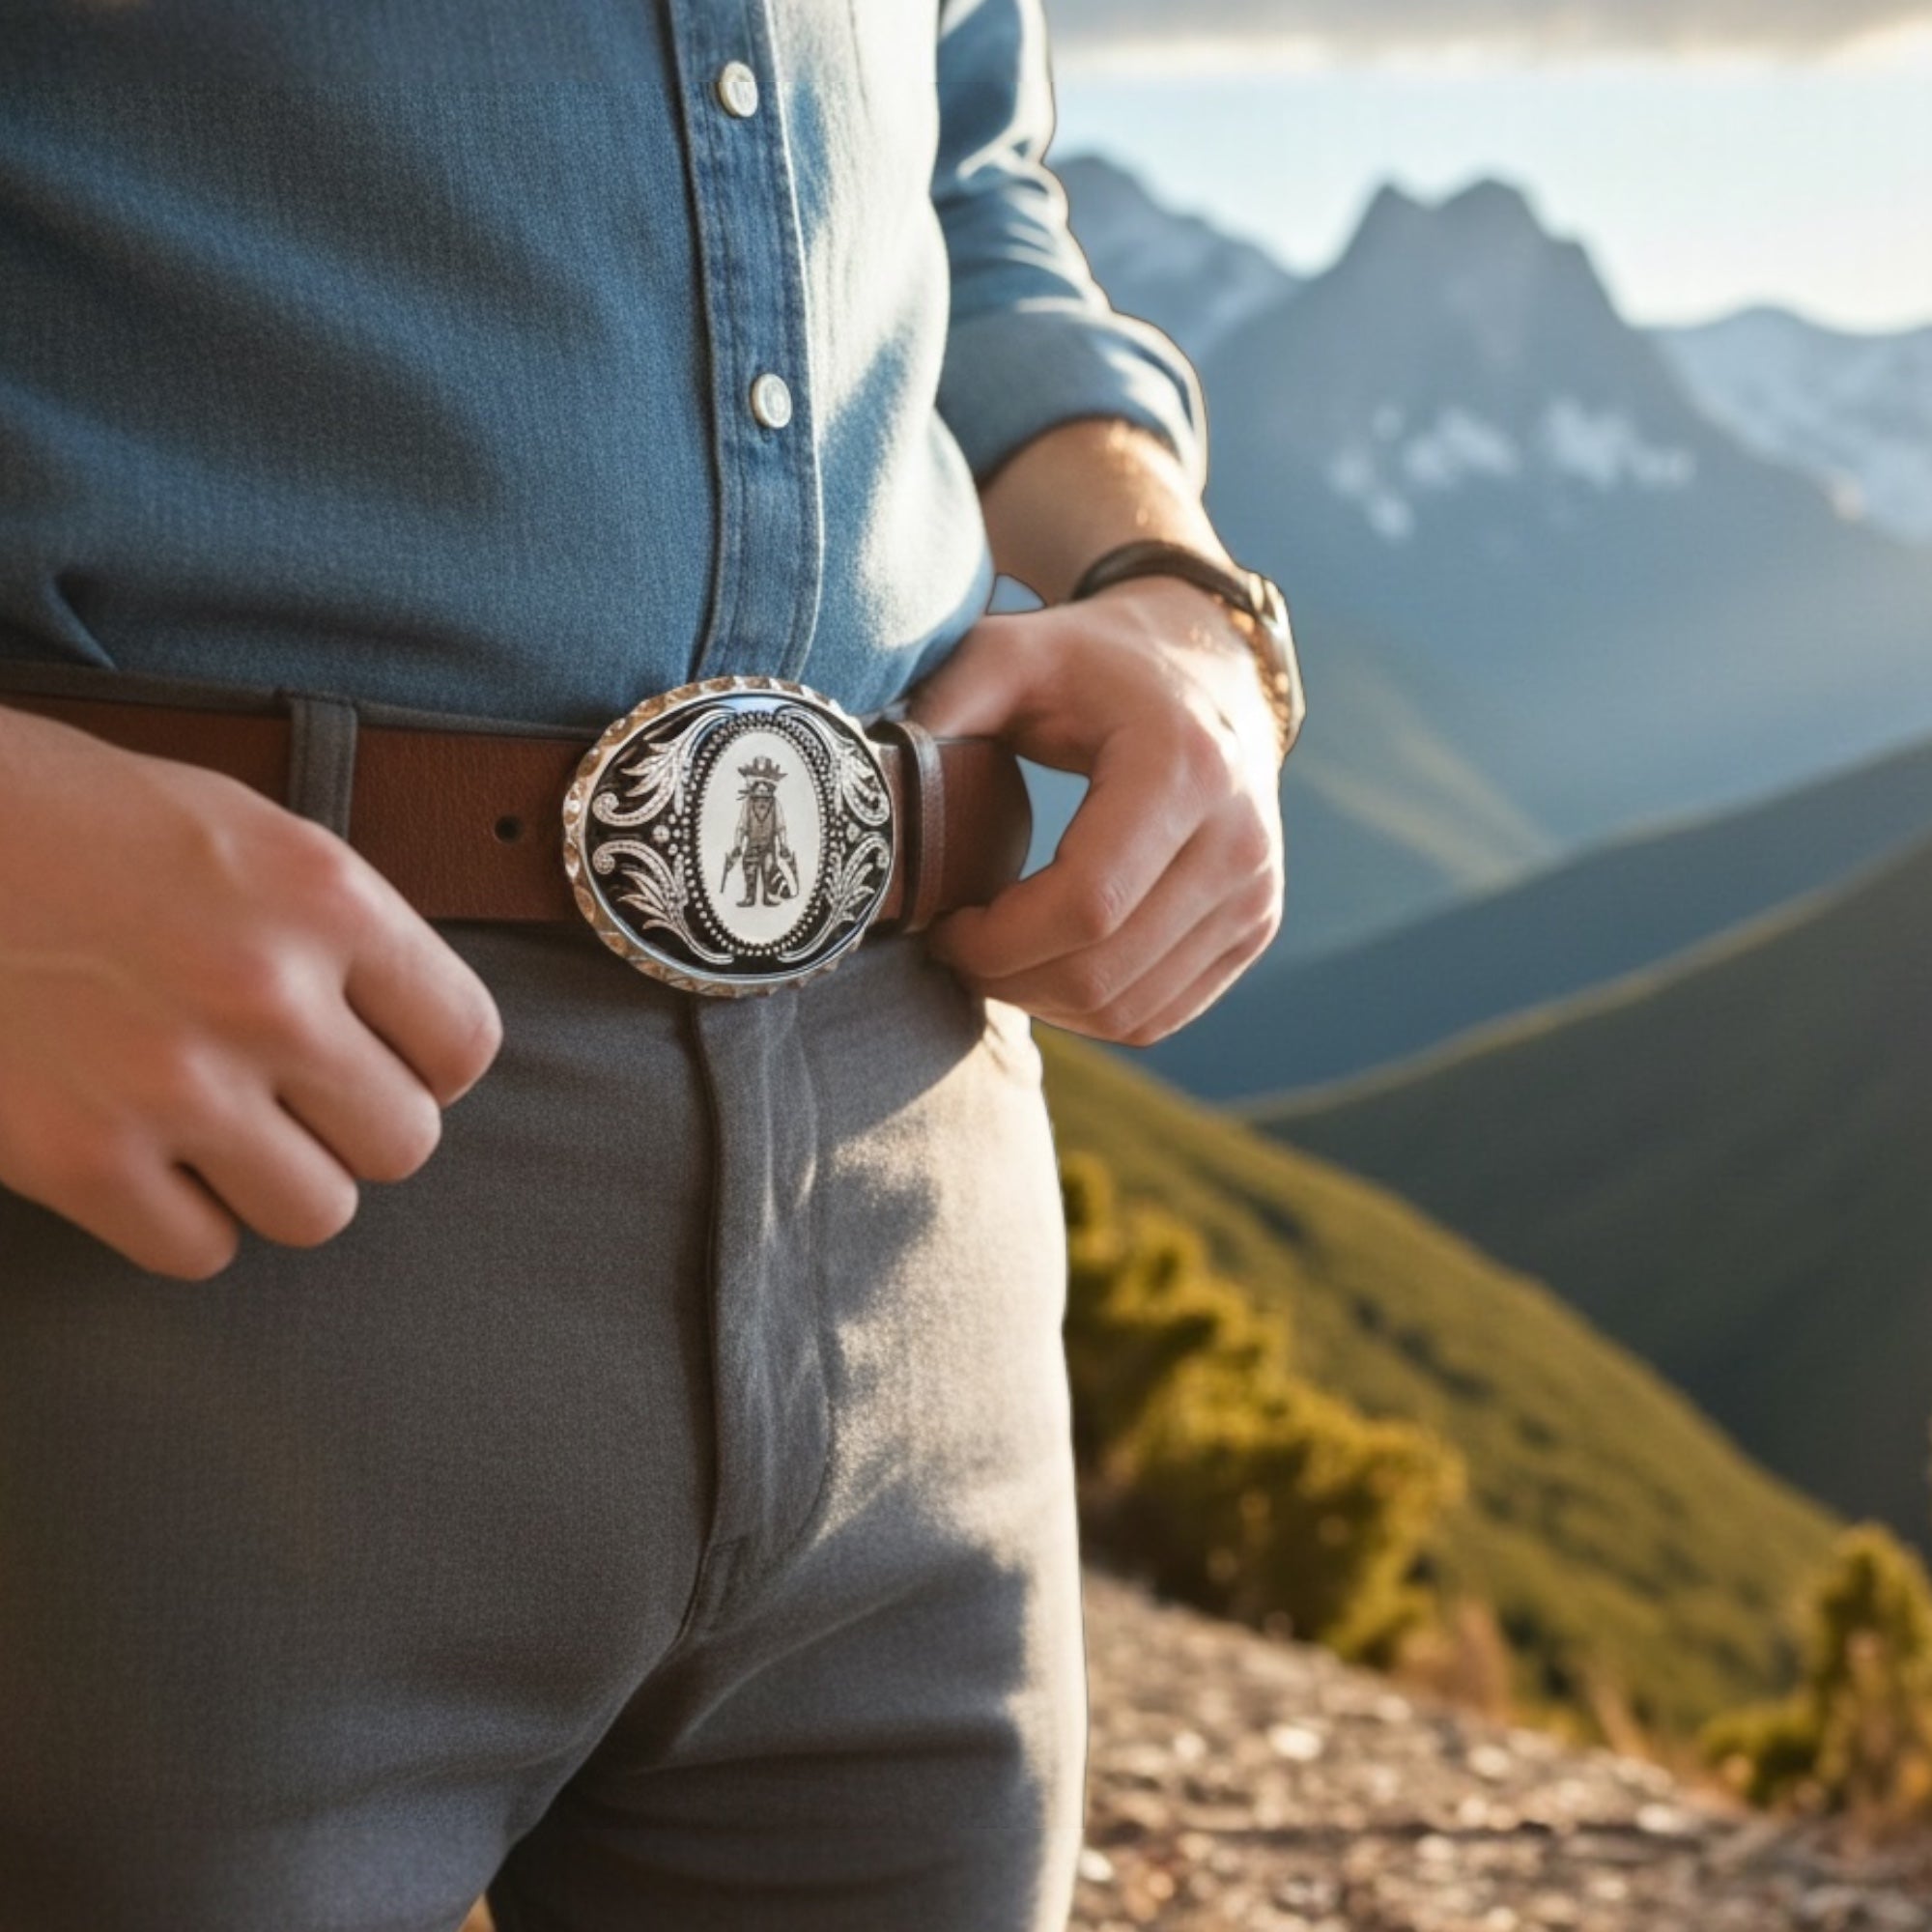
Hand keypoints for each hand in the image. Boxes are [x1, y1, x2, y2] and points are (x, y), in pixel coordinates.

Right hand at [0, 706, 503, 1278]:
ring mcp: (173, 1084)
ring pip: (317, 1213)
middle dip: (355, 1126)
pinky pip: (200, 1251)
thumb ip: (335, 926)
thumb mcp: (241, 829)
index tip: (389, 1060)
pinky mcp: (78, 1157)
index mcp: (324, 898)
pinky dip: (180, 1220)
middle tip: (295, 1095)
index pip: (465, 1043)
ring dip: (278, 1181)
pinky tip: (148, 1158)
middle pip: (404, 1143)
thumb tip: (405, 1024)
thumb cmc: (70, 816)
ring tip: (223, 1128)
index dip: (433, 1064)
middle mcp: (266, 995)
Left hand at [904, 576, 1284, 1044]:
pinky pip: (1157, 1017)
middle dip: (1007, 980)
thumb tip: (875, 788)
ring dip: (1042, 1004)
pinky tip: (1043, 966)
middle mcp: (1239, 841)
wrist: (1206, 664)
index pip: (1086, 906)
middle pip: (1103, 973)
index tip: (941, 924)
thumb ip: (942, 706)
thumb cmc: (1090, 663)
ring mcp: (1255, 893)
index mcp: (1184, 769)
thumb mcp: (1010, 652)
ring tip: (993, 956)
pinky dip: (1088, 1012)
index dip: (995, 942)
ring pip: (1129, 1012)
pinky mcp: (1254, 928)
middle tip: (953, 949)